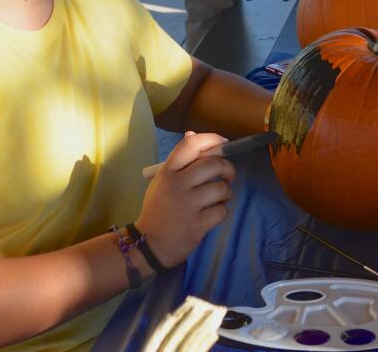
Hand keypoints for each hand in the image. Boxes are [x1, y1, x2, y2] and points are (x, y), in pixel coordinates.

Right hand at [135, 131, 236, 267]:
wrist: (149, 244)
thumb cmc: (159, 209)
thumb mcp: (163, 181)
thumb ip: (179, 161)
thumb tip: (192, 134)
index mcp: (167, 172)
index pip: (191, 145)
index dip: (212, 140)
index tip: (224, 144)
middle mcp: (177, 185)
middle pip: (213, 164)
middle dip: (228, 168)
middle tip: (228, 175)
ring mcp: (187, 206)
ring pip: (222, 188)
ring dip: (226, 192)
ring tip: (219, 197)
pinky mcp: (197, 225)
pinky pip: (222, 211)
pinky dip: (222, 211)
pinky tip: (212, 213)